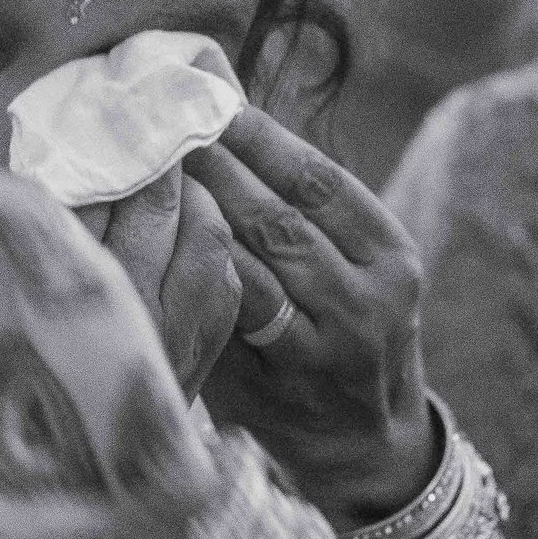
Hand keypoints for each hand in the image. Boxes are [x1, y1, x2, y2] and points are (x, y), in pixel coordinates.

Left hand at [186, 106, 435, 528]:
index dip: (261, 139)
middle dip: (215, 171)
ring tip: (147, 178)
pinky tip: (151, 249)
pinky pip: (224, 324)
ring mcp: (324, 352)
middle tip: (158, 128)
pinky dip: (189, 282)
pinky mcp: (278, 390)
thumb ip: (294, 200)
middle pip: (280, 222)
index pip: (319, 182)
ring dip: (194, 221)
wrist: (364, 441)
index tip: (209, 100)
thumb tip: (221, 98)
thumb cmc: (341, 326)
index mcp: (391, 253)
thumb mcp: (350, 262)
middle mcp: (368, 302)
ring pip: (251, 272)